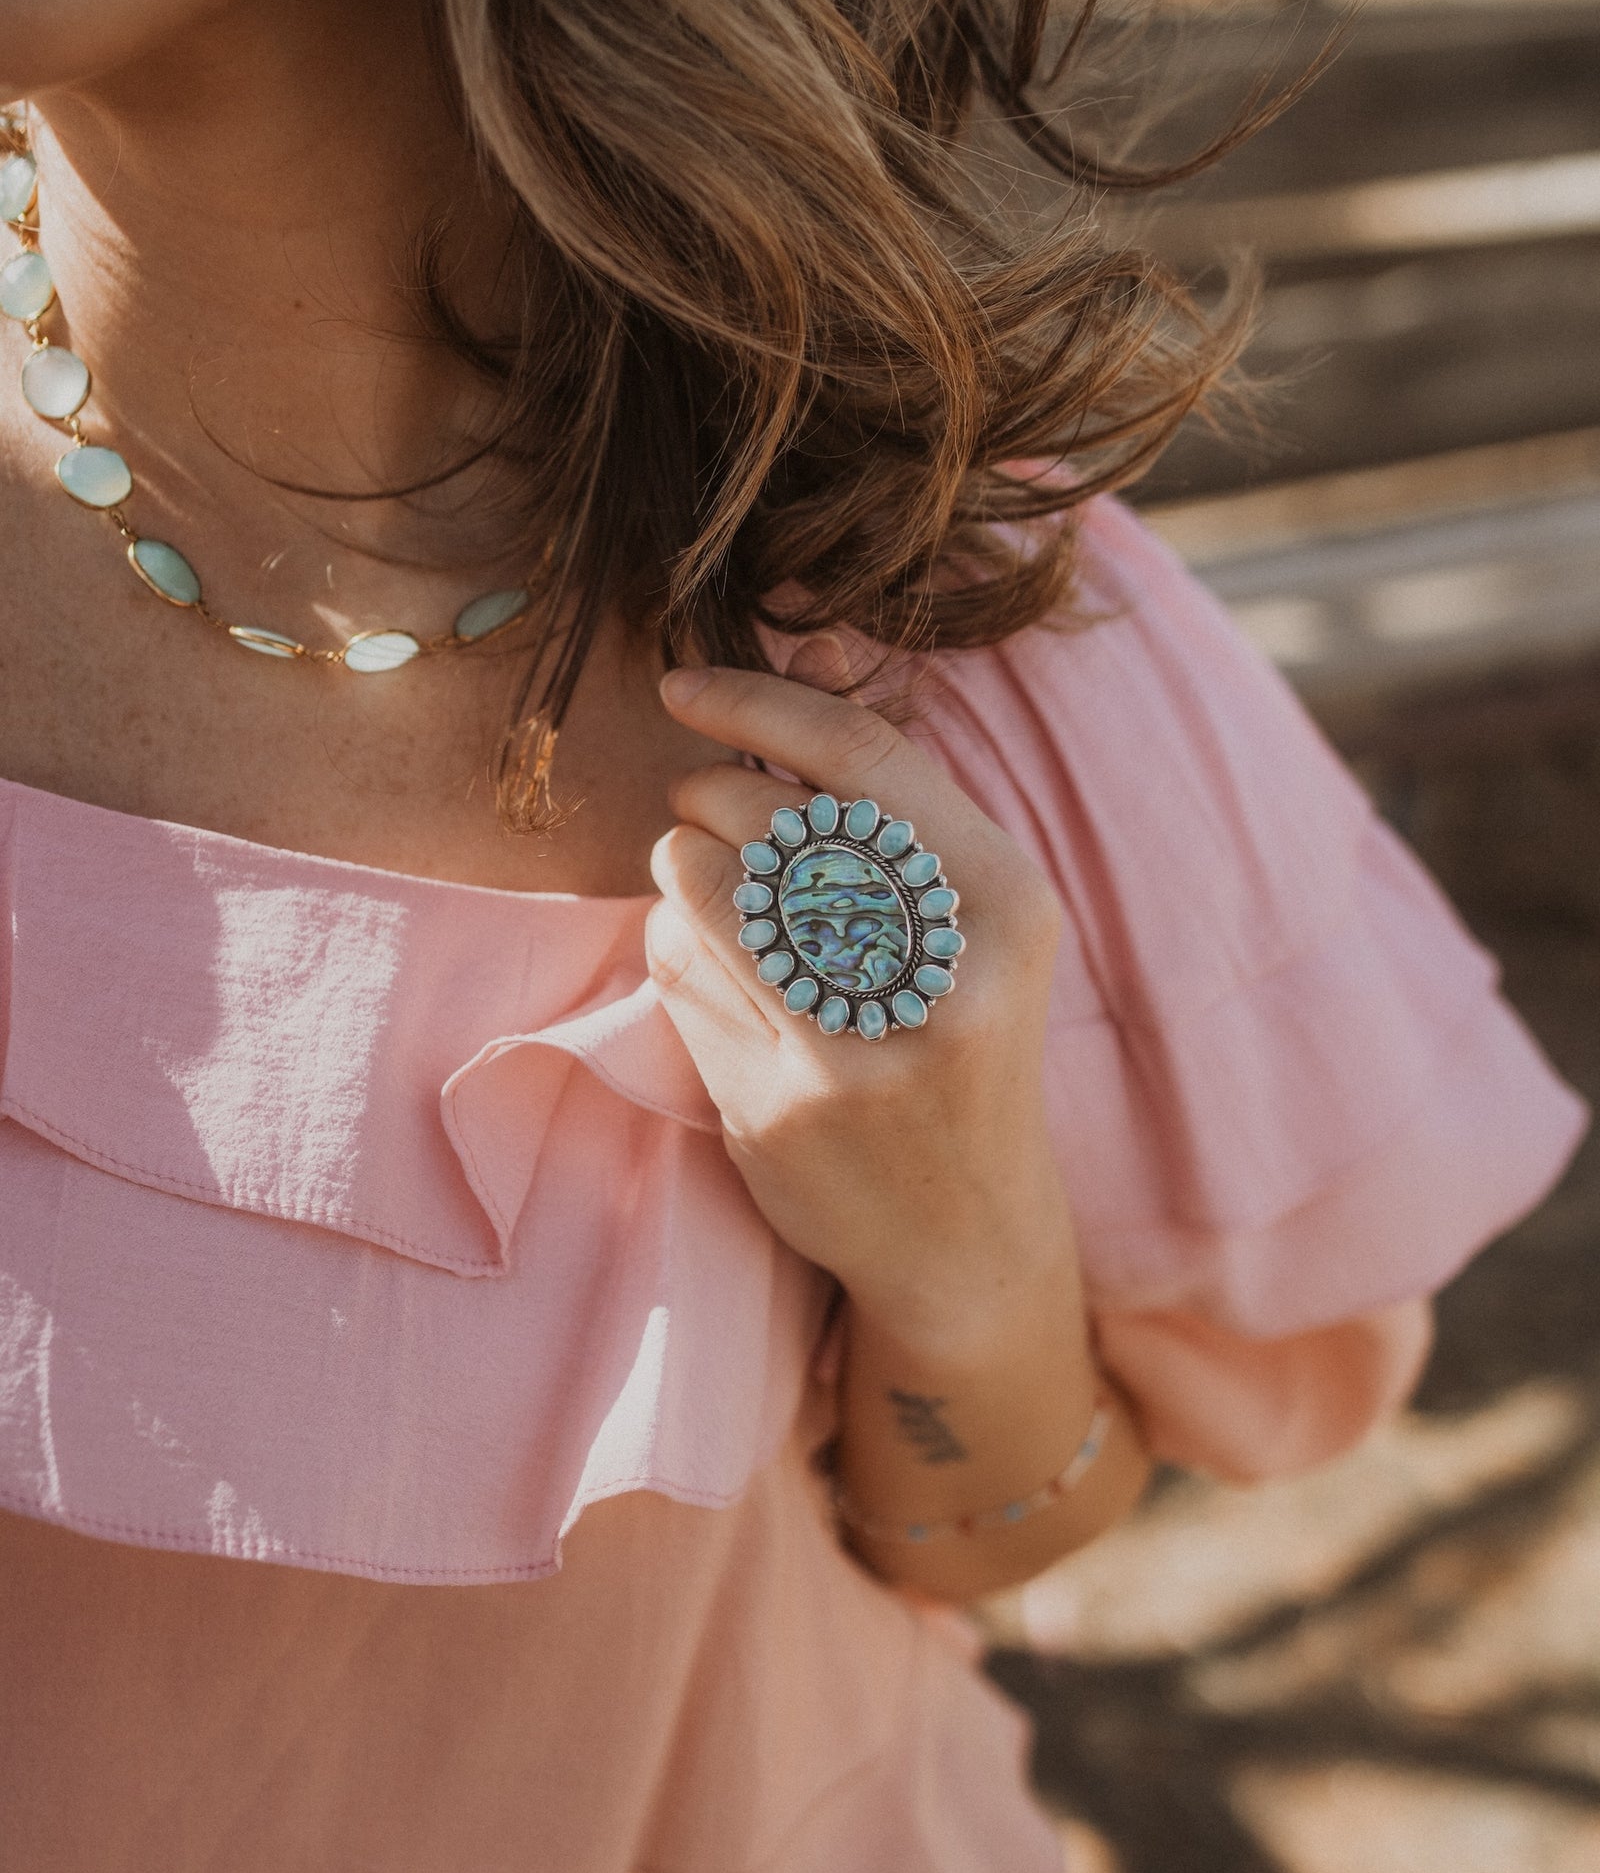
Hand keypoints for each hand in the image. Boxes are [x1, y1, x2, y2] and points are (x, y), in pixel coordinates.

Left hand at [648, 651, 1074, 1359]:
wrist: (965, 1236)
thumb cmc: (963, 1045)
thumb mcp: (968, 914)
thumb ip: (889, 783)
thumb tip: (812, 636)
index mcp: (1008, 908)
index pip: (862, 760)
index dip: (759, 701)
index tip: (685, 686)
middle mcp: (942, 978)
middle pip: (765, 817)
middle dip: (710, 796)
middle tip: (709, 813)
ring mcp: (854, 1053)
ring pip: (700, 890)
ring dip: (684, 872)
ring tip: (721, 900)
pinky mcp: (777, 1109)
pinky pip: (675, 972)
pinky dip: (674, 948)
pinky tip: (721, 975)